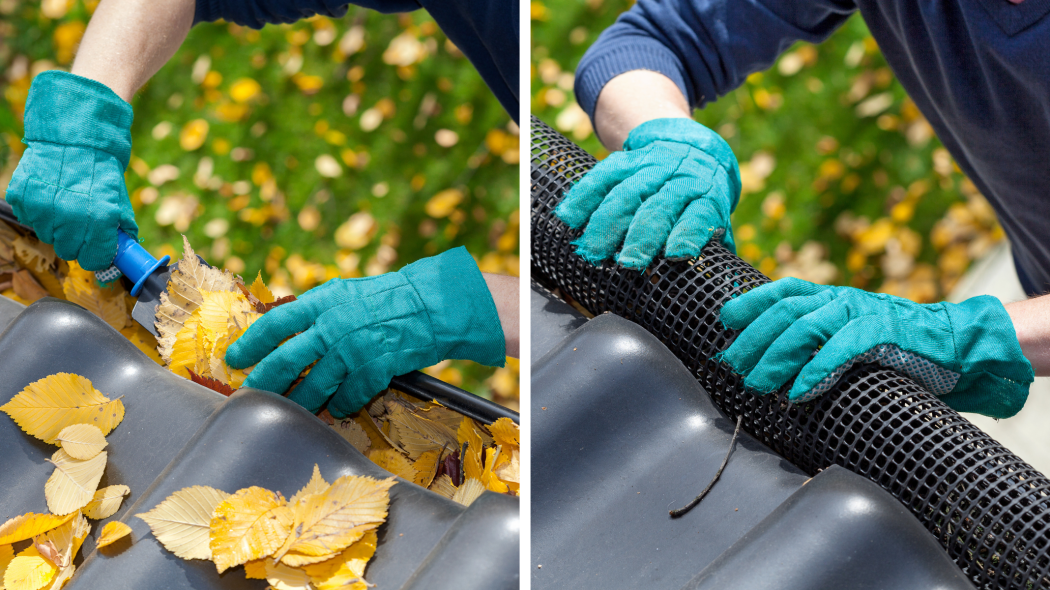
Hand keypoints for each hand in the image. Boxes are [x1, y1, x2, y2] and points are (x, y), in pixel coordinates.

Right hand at [5, 71, 137, 270]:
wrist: (74, 135)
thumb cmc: (101, 168)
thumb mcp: (119, 198)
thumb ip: (121, 228)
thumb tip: (125, 252)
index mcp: (100, 219)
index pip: (94, 259)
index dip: (96, 256)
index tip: (96, 249)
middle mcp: (70, 217)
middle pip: (68, 251)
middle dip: (76, 242)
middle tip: (80, 224)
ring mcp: (43, 208)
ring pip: (47, 236)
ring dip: (56, 226)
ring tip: (64, 203)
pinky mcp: (23, 198)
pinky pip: (30, 218)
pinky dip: (38, 211)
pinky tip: (49, 194)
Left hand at [225, 247, 506, 416]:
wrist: (428, 306)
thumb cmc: (383, 298)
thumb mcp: (342, 293)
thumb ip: (312, 311)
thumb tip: (279, 330)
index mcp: (322, 302)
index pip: (275, 324)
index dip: (251, 343)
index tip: (235, 359)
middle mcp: (333, 326)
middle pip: (287, 361)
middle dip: (264, 383)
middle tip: (251, 396)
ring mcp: (354, 350)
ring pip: (315, 388)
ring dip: (300, 404)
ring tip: (290, 411)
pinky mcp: (375, 370)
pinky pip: (348, 398)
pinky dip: (340, 406)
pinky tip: (337, 408)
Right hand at [554, 118, 739, 269]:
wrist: (690, 148)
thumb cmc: (701, 199)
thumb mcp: (716, 217)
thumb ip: (713, 246)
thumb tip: (718, 286)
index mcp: (706, 196)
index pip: (699, 215)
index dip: (687, 234)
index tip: (675, 255)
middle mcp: (680, 178)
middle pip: (659, 207)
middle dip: (641, 236)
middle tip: (627, 263)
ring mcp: (650, 167)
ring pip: (627, 193)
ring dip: (607, 223)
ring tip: (593, 250)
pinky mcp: (625, 159)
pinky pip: (601, 175)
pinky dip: (583, 196)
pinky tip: (569, 217)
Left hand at [719, 278, 1033, 418]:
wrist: (953, 345)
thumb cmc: (893, 346)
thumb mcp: (848, 333)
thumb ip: (816, 340)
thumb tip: (769, 361)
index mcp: (831, 296)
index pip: (782, 290)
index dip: (751, 301)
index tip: (724, 319)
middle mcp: (841, 299)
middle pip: (784, 311)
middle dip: (752, 339)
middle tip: (731, 365)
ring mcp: (861, 313)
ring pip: (804, 328)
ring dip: (775, 358)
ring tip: (756, 384)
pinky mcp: (882, 334)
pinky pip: (841, 350)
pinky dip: (816, 371)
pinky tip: (797, 392)